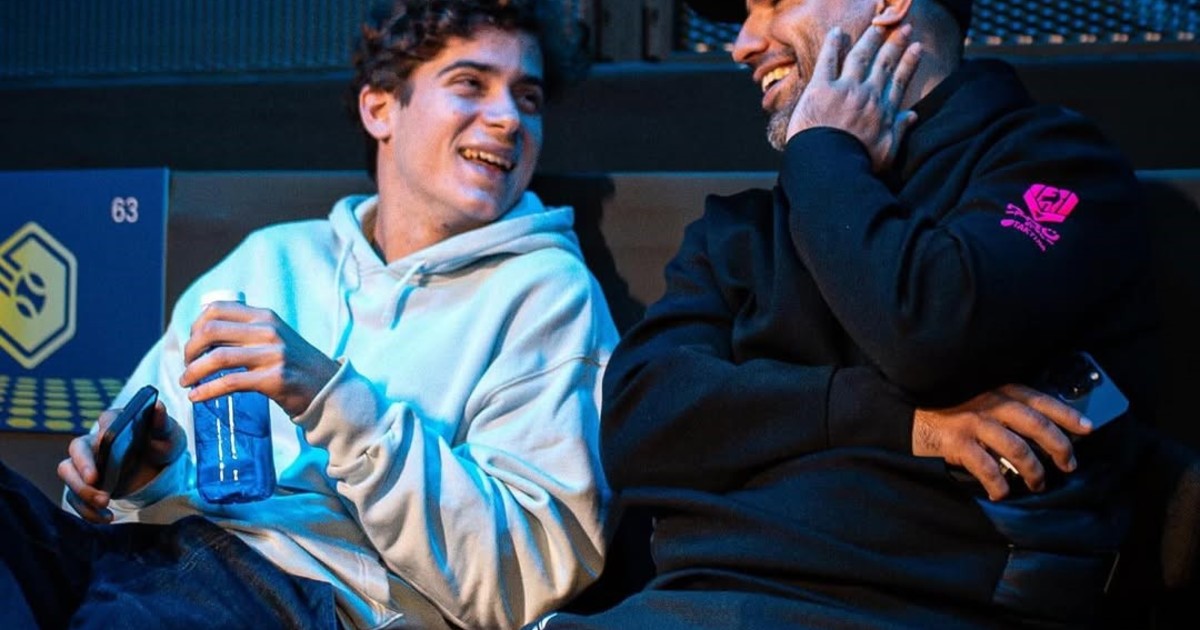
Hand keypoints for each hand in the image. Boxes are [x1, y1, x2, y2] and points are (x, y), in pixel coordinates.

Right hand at [58, 401, 182, 521]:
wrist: (158, 468)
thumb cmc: (161, 444)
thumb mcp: (168, 435)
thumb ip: (162, 423)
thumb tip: (158, 406)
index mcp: (115, 423)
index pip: (105, 420)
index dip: (103, 431)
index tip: (106, 440)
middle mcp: (95, 442)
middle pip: (76, 448)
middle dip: (83, 465)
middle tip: (96, 481)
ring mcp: (87, 465)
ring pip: (68, 473)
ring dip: (81, 490)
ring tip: (104, 502)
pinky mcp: (87, 485)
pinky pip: (75, 497)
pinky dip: (87, 510)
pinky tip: (107, 517)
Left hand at [180, 300, 338, 416]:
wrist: (328, 388)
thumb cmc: (296, 366)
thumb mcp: (276, 338)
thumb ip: (250, 332)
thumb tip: (209, 337)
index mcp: (266, 317)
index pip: (217, 309)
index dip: (195, 326)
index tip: (192, 344)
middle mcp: (268, 331)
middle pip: (211, 332)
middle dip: (189, 350)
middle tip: (186, 365)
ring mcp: (272, 354)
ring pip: (217, 357)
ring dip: (193, 371)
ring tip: (186, 382)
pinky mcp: (274, 379)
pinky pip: (230, 383)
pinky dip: (207, 390)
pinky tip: (197, 397)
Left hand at [787, 23, 921, 171]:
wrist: (830, 167)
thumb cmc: (858, 164)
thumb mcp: (887, 152)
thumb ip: (900, 131)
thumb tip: (912, 116)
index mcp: (883, 111)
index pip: (900, 80)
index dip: (909, 62)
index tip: (916, 48)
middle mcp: (868, 94)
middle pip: (884, 63)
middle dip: (895, 43)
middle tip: (903, 28)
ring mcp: (845, 89)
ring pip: (860, 56)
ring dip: (870, 38)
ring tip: (877, 25)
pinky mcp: (820, 88)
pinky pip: (828, 61)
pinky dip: (833, 45)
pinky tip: (837, 33)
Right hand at [912, 384, 1092, 500]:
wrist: (907, 413)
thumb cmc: (950, 409)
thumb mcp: (981, 399)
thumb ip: (1007, 408)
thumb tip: (1044, 430)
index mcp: (1000, 391)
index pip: (1042, 401)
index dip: (1067, 415)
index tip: (1088, 430)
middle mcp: (990, 404)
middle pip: (1036, 425)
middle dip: (1059, 447)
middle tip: (1068, 465)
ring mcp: (974, 423)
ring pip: (1017, 449)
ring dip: (1034, 471)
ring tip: (1037, 484)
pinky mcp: (957, 442)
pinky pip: (987, 468)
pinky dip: (999, 484)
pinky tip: (1001, 493)